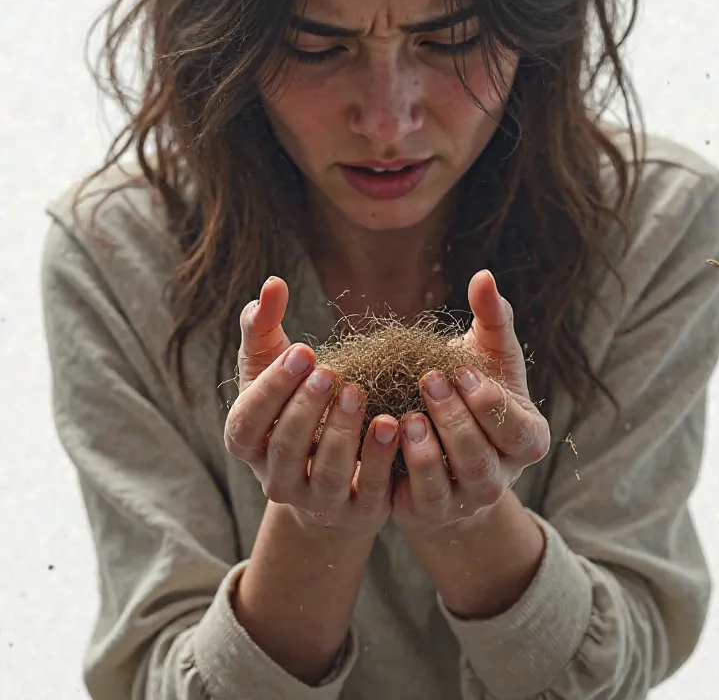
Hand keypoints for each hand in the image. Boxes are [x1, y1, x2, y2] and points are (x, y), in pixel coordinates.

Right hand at [223, 276, 398, 537]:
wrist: (333, 471)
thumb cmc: (294, 403)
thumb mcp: (272, 364)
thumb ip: (266, 325)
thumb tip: (273, 283)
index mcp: (248, 443)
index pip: (248, 422)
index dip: (272, 389)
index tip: (303, 352)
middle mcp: (276, 478)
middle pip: (285, 449)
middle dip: (306, 408)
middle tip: (331, 371)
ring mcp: (317, 500)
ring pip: (326, 473)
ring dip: (343, 433)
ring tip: (359, 392)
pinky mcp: (359, 511)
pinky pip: (370, 490)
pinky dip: (380, 458)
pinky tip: (395, 421)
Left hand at [392, 269, 549, 535]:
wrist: (439, 436)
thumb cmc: (471, 387)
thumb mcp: (487, 353)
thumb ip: (491, 318)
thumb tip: (483, 275)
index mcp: (525, 440)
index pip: (517, 431)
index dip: (491, 404)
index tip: (463, 371)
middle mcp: (498, 480)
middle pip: (481, 462)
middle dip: (456, 422)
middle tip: (428, 381)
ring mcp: (460, 502)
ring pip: (447, 489)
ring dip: (426, 455)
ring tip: (405, 417)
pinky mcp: (422, 511)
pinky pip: (410, 500)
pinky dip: (394, 472)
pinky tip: (378, 437)